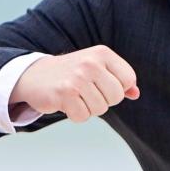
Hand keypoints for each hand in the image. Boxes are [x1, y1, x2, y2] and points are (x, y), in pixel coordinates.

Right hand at [9, 46, 139, 121]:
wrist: (34, 75)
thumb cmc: (70, 73)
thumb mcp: (96, 68)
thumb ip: (118, 80)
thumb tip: (135, 94)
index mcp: (102, 53)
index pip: (128, 79)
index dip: (117, 88)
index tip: (101, 84)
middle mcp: (90, 63)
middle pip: (116, 97)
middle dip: (103, 100)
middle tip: (86, 92)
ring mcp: (77, 78)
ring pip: (100, 109)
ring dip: (88, 108)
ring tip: (75, 96)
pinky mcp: (64, 93)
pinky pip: (83, 116)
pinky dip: (75, 114)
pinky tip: (65, 102)